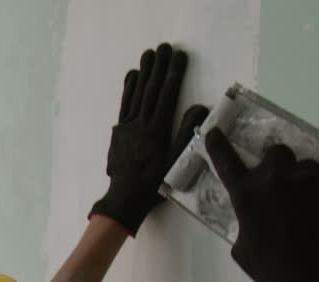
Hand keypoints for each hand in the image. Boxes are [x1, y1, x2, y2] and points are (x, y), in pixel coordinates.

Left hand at [91, 43, 208, 234]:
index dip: (174, 74)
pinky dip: (129, 89)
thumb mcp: (177, 162)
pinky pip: (125, 105)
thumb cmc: (154, 183)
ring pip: (137, 94)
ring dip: (144, 72)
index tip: (179, 57)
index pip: (167, 95)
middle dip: (159, 67)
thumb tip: (200, 108)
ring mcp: (128, 127)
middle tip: (164, 47)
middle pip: (152, 90)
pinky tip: (132, 75)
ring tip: (149, 54)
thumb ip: (187, 134)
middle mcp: (141, 124)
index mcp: (157, 131)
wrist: (125, 198)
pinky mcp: (119, 131)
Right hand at [204, 128, 318, 281]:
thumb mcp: (243, 243)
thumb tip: (259, 211)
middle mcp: (276, 179)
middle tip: (281, 185)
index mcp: (246, 194)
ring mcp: (309, 181)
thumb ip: (249, 218)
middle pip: (277, 152)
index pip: (226, 160)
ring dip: (305, 181)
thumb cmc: (268, 268)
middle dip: (278, 165)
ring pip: (308, 168)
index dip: (219, 145)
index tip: (215, 130)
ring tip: (308, 206)